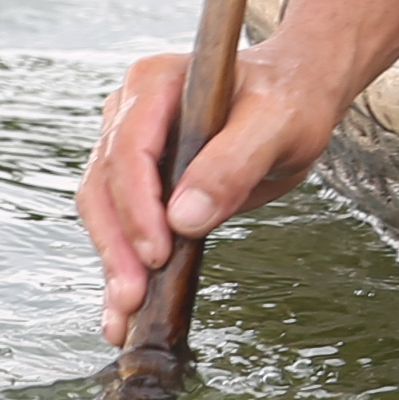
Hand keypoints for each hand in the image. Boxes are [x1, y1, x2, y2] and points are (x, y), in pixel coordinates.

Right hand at [76, 47, 346, 341]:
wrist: (295, 97)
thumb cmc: (290, 100)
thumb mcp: (278, 124)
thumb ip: (233, 164)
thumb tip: (184, 219)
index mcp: (156, 83)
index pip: (129, 149)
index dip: (137, 206)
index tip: (158, 253)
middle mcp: (129, 111)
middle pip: (104, 185)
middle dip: (117, 246)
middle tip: (133, 298)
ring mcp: (126, 144)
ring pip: (102, 210)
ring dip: (113, 264)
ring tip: (123, 316)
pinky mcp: (136, 180)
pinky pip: (119, 225)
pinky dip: (121, 266)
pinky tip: (122, 310)